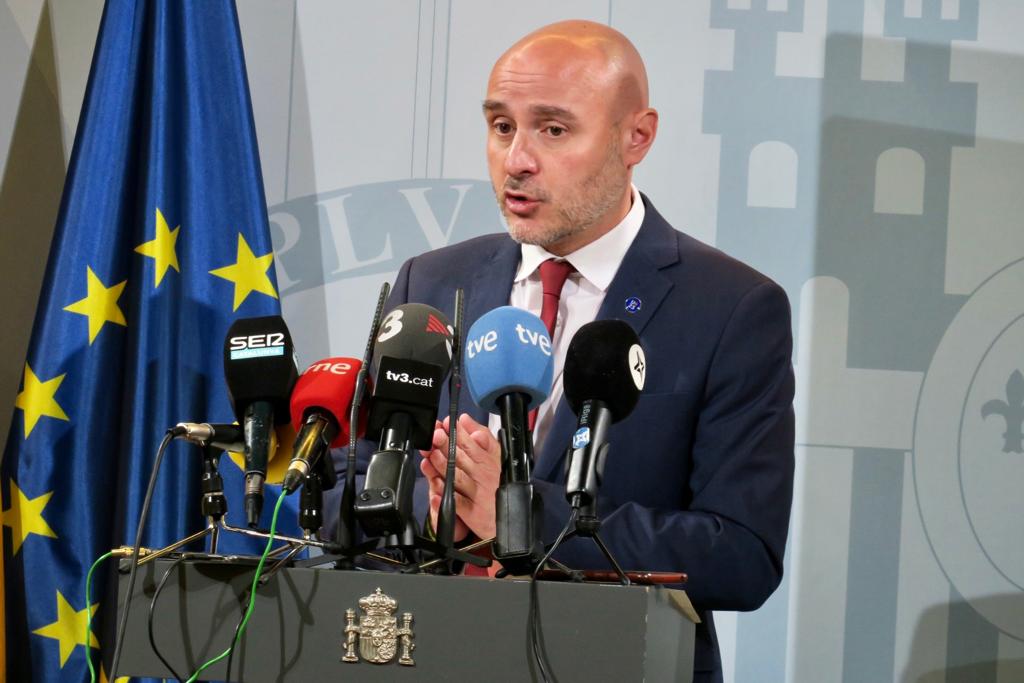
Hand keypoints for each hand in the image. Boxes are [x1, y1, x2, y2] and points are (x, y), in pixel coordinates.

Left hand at [419, 413, 501, 540]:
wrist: (512, 519)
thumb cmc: (501, 485)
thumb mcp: (497, 456)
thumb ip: (482, 437)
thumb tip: (465, 419)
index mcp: (489, 459)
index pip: (470, 442)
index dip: (457, 432)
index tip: (445, 424)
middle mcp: (483, 475)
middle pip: (461, 457)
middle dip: (446, 444)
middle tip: (436, 435)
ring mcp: (477, 493)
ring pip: (457, 476)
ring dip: (443, 465)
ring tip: (432, 455)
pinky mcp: (472, 512)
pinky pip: (457, 501)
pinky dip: (446, 493)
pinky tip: (436, 485)